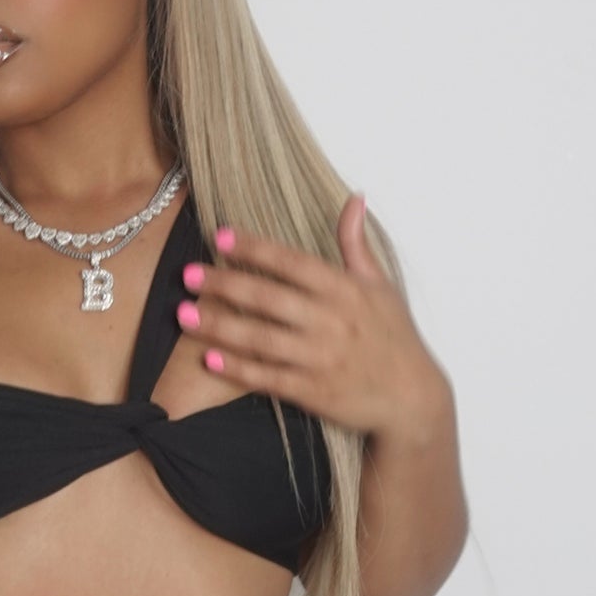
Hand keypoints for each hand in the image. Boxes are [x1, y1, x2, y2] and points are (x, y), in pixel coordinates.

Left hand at [174, 194, 449, 440]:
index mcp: (345, 290)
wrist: (411, 397)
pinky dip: (238, 369)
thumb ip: (357, 244)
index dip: (255, 248)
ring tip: (184, 315)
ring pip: (261, 339)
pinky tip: (210, 359)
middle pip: (268, 298)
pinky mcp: (313, 391)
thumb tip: (354, 199)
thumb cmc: (394, 337)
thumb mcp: (381, 286)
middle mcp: (330, 322)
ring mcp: (320, 358)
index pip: (292, 262)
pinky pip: (268, 378)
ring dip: (220, 326)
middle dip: (224, 285)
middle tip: (188, 275)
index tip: (221, 237)